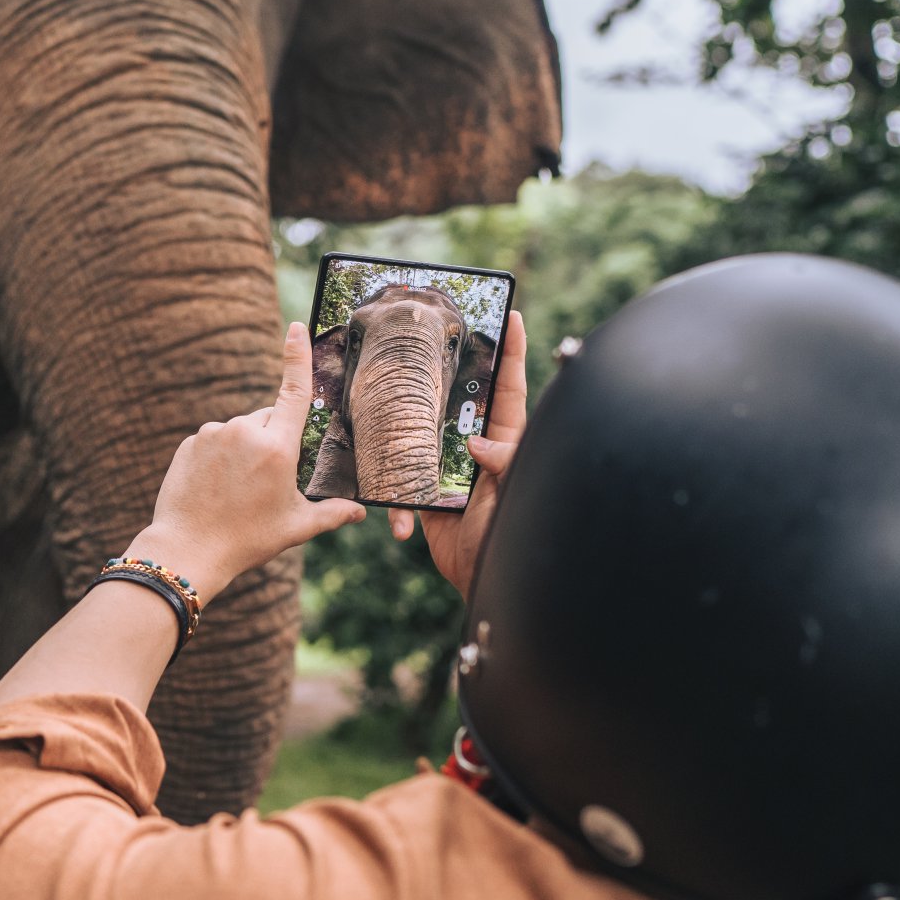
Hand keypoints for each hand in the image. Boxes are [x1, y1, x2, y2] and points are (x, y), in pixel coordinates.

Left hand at [136, 322, 366, 603]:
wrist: (189, 549)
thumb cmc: (248, 539)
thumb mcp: (296, 527)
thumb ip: (332, 513)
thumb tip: (360, 511)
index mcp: (277, 446)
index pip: (294, 391)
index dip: (297, 356)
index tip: (296, 326)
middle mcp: (245, 430)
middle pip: (268, 420)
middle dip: (273, 440)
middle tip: (266, 483)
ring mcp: (214, 434)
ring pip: (240, 431)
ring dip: (244, 450)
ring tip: (238, 491)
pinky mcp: (190, 442)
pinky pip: (214, 441)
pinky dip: (220, 457)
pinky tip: (216, 487)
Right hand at [389, 309, 528, 597]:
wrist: (486, 584)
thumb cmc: (512, 537)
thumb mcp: (515, 494)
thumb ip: (504, 462)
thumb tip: (475, 441)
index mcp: (505, 441)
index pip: (508, 388)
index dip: (511, 352)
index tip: (510, 316)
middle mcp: (475, 449)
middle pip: (459, 400)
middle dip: (446, 371)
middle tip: (429, 337)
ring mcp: (448, 470)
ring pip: (421, 433)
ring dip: (404, 424)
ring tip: (385, 395)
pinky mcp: (424, 495)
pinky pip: (400, 481)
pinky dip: (391, 492)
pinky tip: (384, 492)